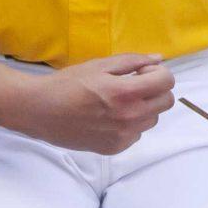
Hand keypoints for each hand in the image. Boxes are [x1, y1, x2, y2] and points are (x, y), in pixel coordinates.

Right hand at [14, 54, 174, 154]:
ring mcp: (123, 136)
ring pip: (153, 119)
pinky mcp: (115, 148)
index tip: (139, 72)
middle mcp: (129, 117)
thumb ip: (132, 61)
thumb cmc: (67, 84)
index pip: (166, 82)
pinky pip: (136, 134)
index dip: (157, 73)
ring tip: (119, 101)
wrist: (40, 112)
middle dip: (155, 89)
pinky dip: (130, 124)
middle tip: (133, 84)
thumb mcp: (99, 65)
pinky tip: (109, 117)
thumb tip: (158, 59)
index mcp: (126, 93)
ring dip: (144, 107)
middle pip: (166, 102)